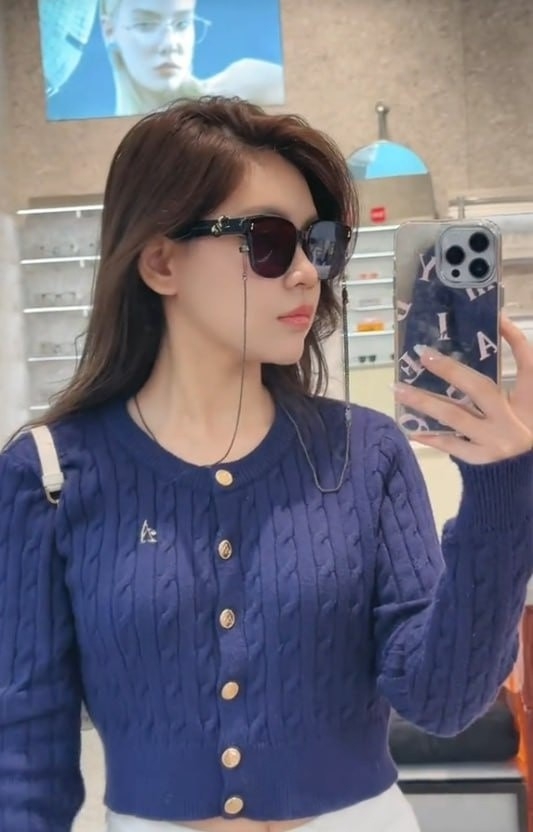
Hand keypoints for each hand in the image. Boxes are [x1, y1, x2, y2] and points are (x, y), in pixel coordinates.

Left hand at [393, 314, 532, 463]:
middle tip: (423, 354)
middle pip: (481, 389)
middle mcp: (515, 420)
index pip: (528, 365)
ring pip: (455, 416)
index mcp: (530, 400)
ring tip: (399, 388)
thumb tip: (491, 328)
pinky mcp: (480, 457)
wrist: (524, 466)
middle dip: (451, 370)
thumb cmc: (524, 423)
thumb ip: (515, 367)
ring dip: (425, 401)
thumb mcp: (526, 397)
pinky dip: (429, 434)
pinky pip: (449, 443)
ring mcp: (495, 441)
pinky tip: (409, 425)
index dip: (516, 340)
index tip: (498, 318)